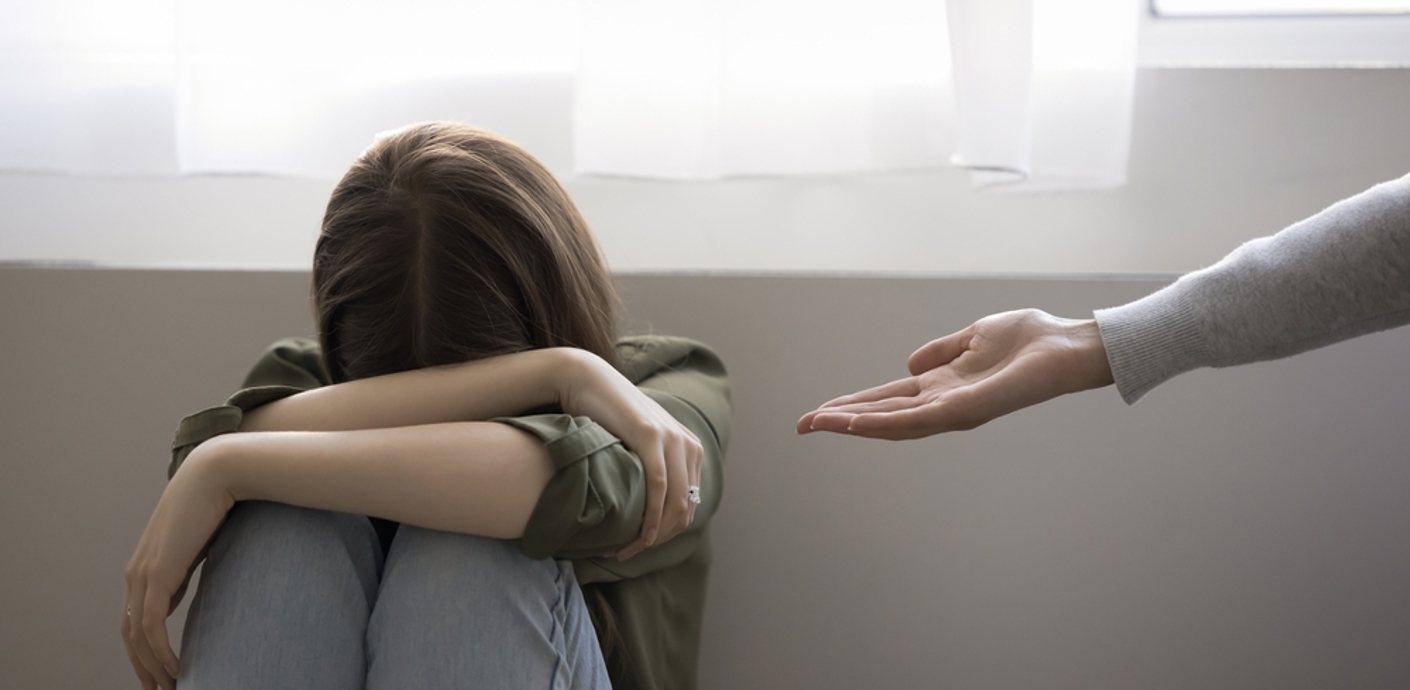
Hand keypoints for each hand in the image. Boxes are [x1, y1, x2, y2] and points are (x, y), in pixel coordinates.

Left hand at [123, 442, 234, 688]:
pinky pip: (150, 627)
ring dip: (152, 666)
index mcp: (146, 566)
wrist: (218, 473)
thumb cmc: (217, 503)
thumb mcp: (200, 545)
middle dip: (144, 666)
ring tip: (172, 687)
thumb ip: (188, 568)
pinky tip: (176, 669)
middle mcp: (136, 573)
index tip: (164, 672)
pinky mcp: (157, 575)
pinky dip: (160, 653)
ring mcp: (143, 574)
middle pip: (129, 633)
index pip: (136, 619)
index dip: (146, 649)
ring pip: (136, 635)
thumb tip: (189, 590)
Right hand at [558, 350, 702, 560]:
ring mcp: (672, 439)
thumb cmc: (605, 418)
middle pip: (685, 509)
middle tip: (628, 555)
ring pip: (675, 504)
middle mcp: (688, 445)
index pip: (688, 505)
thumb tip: (647, 508)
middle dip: (659, 539)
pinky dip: (650, 517)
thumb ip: (650, 468)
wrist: (588, 381)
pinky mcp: (651, 437)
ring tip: (625, 551)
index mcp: (691, 450)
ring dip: (652, 535)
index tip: (637, 548)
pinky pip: (659, 488)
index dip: (666, 534)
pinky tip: (637, 536)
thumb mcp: (636, 445)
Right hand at [797, 309, 1114, 439]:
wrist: (1069, 347)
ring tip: (819, 423)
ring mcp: (954, 410)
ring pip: (891, 423)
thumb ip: (942, 351)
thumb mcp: (975, 337)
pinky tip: (856, 421)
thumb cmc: (1033, 340)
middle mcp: (944, 404)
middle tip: (803, 425)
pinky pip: (916, 419)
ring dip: (852, 424)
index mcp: (944, 387)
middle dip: (842, 421)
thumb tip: (911, 364)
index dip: (854, 405)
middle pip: (882, 416)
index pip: (888, 400)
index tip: (820, 411)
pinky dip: (882, 422)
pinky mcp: (966, 409)